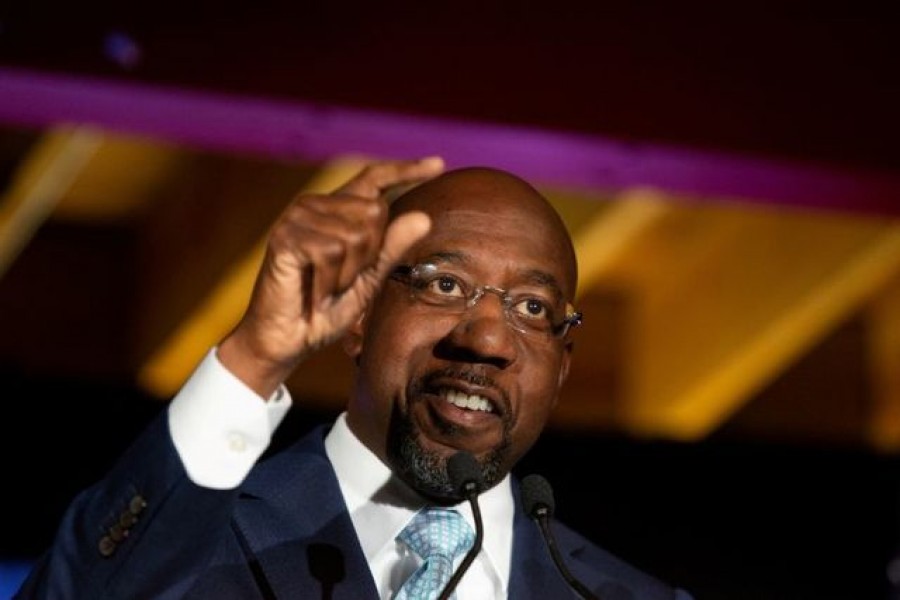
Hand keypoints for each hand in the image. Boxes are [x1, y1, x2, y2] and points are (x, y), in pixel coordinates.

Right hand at [218, 157, 443, 396]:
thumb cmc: (326, 310)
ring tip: (326, 289)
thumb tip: (424, 217)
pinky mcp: (284, 236)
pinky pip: (331, 251)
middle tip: (342, 282)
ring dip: (348, 275)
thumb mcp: (370, 279)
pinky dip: (330, 282)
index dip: (405, 170)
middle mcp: (315, 205)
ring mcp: (297, 217)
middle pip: (374, 212)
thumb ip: (392, 248)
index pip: (374, 179)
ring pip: (356, 235)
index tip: (439, 164)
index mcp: (337, 211)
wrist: (288, 340)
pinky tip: (314, 292)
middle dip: (369, 256)